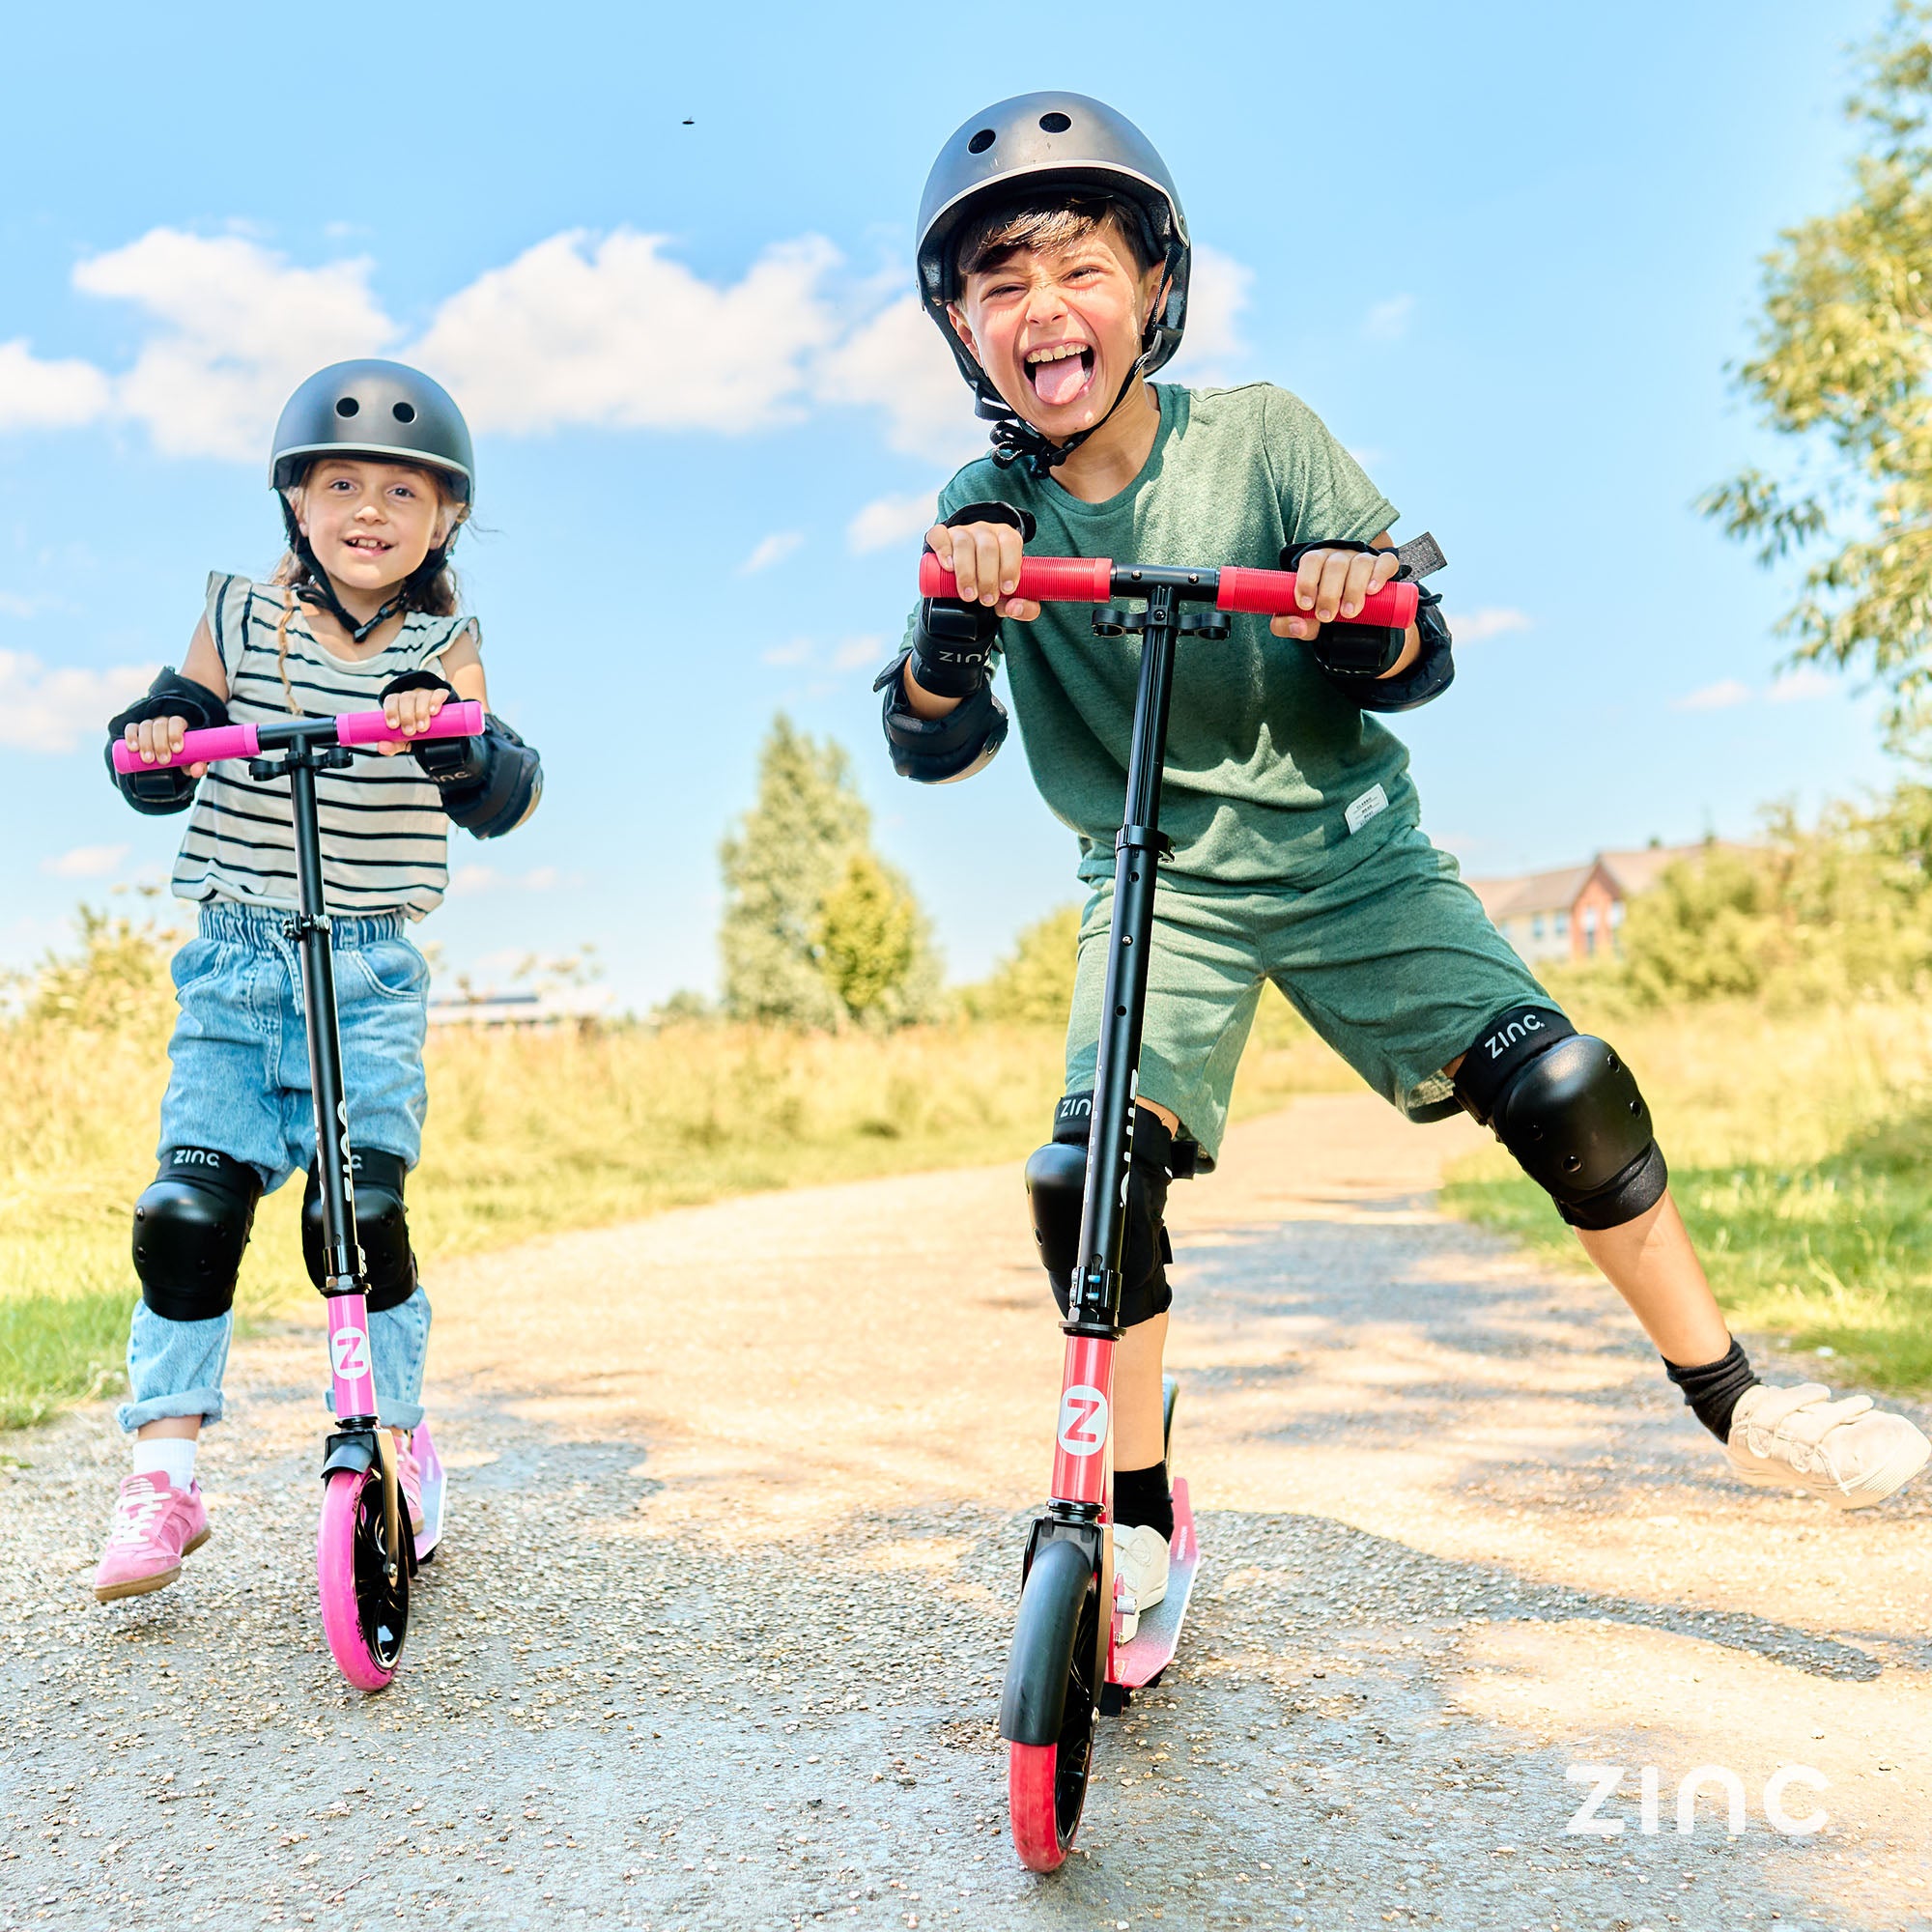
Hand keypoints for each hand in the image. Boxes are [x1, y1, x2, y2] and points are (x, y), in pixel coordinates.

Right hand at [124, 714, 206, 778]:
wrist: (165, 757)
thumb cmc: (181, 756)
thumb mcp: (191, 762)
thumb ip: (198, 766)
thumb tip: (198, 771)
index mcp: (178, 725)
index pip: (176, 722)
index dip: (175, 734)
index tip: (177, 750)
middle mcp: (163, 722)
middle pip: (160, 725)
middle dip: (161, 743)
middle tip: (163, 761)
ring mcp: (148, 725)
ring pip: (145, 727)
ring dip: (146, 743)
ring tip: (148, 760)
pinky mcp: (135, 731)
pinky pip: (131, 729)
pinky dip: (131, 737)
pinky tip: (133, 748)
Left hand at [376, 682, 448, 756]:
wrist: (438, 731)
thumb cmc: (417, 732)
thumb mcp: (404, 741)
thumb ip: (393, 744)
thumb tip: (382, 747)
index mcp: (398, 704)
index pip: (391, 700)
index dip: (391, 711)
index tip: (393, 726)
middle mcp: (411, 697)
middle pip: (406, 698)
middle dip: (407, 716)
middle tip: (410, 732)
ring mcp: (426, 695)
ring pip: (422, 696)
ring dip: (421, 712)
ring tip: (422, 728)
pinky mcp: (441, 696)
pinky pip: (439, 693)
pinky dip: (435, 701)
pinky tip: (434, 712)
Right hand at [923, 521, 1040, 621]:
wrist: (968, 578)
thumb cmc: (994, 583)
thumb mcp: (1013, 597)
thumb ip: (1025, 608)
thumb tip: (1015, 607)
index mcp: (1006, 538)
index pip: (1011, 543)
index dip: (1010, 566)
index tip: (1007, 590)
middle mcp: (985, 531)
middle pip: (988, 547)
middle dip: (988, 577)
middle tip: (987, 600)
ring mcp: (962, 532)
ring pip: (964, 544)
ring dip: (967, 573)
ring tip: (969, 595)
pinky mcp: (941, 537)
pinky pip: (939, 536)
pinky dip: (943, 550)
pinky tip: (948, 567)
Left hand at [1270, 546, 1400, 641]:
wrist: (1353, 610)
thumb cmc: (1323, 609)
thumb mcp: (1303, 618)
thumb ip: (1290, 625)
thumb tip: (1299, 627)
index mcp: (1317, 562)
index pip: (1311, 561)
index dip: (1307, 581)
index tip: (1306, 605)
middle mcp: (1340, 556)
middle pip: (1335, 565)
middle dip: (1329, 593)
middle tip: (1327, 617)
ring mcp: (1362, 558)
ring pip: (1360, 564)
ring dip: (1354, 589)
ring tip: (1349, 613)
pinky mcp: (1383, 565)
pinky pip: (1385, 562)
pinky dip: (1379, 574)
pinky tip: (1372, 591)